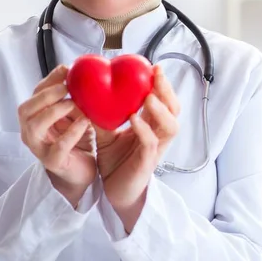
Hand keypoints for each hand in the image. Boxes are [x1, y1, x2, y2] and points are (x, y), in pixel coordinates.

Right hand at [18, 65, 95, 207]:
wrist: (81, 172)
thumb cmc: (76, 139)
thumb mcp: (74, 114)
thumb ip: (72, 97)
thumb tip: (79, 71)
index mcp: (36, 116)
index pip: (35, 94)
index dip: (49, 80)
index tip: (67, 69)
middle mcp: (31, 132)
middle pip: (25, 109)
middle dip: (45, 95)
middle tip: (66, 87)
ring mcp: (39, 148)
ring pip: (34, 128)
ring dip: (53, 112)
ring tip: (72, 104)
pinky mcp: (53, 162)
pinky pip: (57, 148)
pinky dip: (71, 133)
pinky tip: (85, 123)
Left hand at [95, 65, 179, 230]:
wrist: (113, 193)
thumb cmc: (115, 162)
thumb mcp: (106, 134)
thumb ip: (102, 116)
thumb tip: (87, 93)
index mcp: (152, 127)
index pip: (164, 102)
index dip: (163, 85)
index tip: (154, 67)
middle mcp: (158, 136)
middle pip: (174, 110)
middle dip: (167, 91)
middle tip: (156, 75)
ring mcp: (155, 150)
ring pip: (170, 127)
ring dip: (160, 109)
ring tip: (147, 97)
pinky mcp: (147, 164)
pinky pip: (150, 143)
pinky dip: (143, 129)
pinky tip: (133, 118)